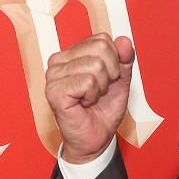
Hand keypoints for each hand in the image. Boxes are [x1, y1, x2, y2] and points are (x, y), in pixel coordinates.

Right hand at [44, 33, 133, 163]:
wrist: (96, 138)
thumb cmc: (104, 110)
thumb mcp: (121, 80)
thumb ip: (124, 59)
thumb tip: (124, 40)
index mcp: (71, 54)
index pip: (102, 39)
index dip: (115, 60)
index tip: (108, 79)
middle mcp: (58, 61)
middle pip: (101, 48)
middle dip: (111, 73)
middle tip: (100, 90)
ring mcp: (53, 76)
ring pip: (96, 65)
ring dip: (101, 87)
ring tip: (91, 98)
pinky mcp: (55, 91)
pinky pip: (88, 82)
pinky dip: (93, 95)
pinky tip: (84, 103)